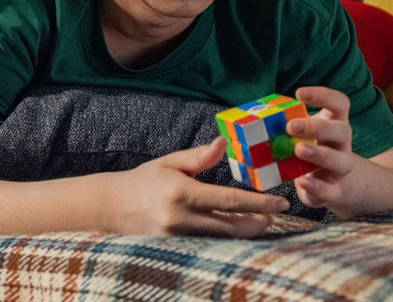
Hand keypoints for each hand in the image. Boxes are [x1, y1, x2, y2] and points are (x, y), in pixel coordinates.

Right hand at [102, 137, 289, 237]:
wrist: (111, 206)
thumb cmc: (144, 180)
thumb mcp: (170, 163)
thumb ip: (199, 156)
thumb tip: (224, 143)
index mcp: (181, 191)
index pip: (229, 201)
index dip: (259, 203)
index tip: (281, 202)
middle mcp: (180, 217)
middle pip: (231, 227)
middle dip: (258, 223)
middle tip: (274, 215)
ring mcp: (176, 236)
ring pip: (222, 240)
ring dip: (245, 232)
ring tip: (260, 223)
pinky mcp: (174, 247)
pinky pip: (207, 245)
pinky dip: (225, 240)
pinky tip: (236, 232)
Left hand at [288, 86, 356, 208]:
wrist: (328, 182)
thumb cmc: (308, 148)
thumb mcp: (300, 134)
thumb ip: (286, 124)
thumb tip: (257, 116)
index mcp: (334, 123)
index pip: (339, 103)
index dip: (323, 95)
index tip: (299, 93)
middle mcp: (342, 143)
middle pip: (341, 130)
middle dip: (317, 127)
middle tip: (291, 126)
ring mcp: (341, 167)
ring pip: (342, 161)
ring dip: (320, 155)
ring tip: (298, 150)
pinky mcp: (335, 190)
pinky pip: (331, 190)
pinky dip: (317, 186)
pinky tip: (302, 181)